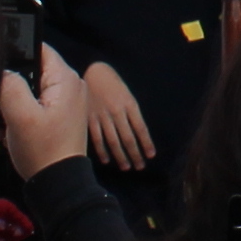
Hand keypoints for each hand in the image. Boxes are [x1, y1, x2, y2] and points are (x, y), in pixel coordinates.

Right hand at [0, 47, 91, 174]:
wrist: (58, 184)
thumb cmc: (43, 150)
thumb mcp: (21, 116)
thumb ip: (11, 86)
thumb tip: (4, 72)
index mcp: (65, 78)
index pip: (38, 49)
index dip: (15, 55)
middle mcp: (70, 85)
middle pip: (32, 70)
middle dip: (10, 86)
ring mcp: (65, 101)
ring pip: (30, 90)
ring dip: (12, 103)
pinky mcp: (59, 116)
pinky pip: (34, 105)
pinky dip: (19, 114)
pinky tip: (5, 130)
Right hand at [79, 59, 154, 173]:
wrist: (94, 72)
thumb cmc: (114, 85)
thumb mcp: (128, 95)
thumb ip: (132, 113)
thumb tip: (139, 134)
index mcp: (130, 104)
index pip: (141, 128)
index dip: (146, 143)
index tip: (151, 155)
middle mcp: (117, 112)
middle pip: (128, 138)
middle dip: (135, 154)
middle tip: (140, 167)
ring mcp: (102, 116)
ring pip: (113, 141)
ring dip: (121, 156)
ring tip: (127, 167)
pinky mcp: (89, 118)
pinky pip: (97, 138)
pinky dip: (102, 150)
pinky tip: (107, 160)